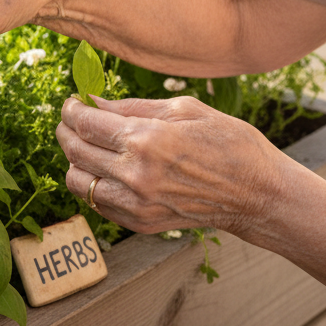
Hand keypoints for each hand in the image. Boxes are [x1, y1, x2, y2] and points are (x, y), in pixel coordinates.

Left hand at [56, 95, 288, 236]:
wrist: (258, 195)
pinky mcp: (140, 223)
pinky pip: (96, 203)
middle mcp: (136, 175)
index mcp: (147, 140)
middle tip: (72, 121)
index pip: (86, 124)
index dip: (71, 111)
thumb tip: (93, 102)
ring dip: (75, 161)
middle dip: (67, 131)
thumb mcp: (185, 110)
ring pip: (77, 182)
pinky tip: (107, 169)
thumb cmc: (230, 144)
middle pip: (75, 151)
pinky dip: (93, 184)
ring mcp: (136, 204)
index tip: (72, 104)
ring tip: (89, 147)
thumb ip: (133, 106)